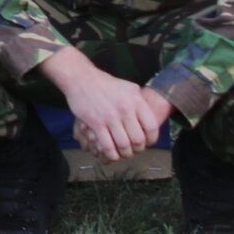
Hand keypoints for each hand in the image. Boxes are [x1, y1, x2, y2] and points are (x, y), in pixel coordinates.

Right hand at [41, 46, 170, 161]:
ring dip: (125, 154)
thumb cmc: (105, 84)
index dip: (151, 139)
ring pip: (124, 145)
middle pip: (138, 139)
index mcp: (135, 100)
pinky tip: (111, 154)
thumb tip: (150, 116)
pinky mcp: (96, 123)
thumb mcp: (128, 87)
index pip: (151, 127)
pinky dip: (111, 155)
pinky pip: (107, 146)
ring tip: (123, 153)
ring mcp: (110, 117)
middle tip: (134, 149)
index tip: (147, 143)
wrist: (81, 78)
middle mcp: (125, 108)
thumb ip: (140, 101)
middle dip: (138, 149)